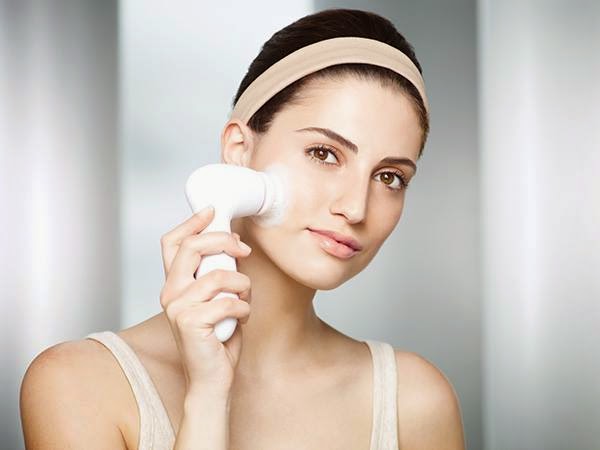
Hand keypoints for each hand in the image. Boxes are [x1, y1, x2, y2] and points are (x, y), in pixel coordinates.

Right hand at [159, 206, 251, 395]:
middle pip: (192, 247)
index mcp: (175, 284)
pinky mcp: (189, 322)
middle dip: (223, 241)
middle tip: (243, 250)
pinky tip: (241, 319)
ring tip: (244, 300)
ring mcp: (177, 307)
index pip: (172, 243)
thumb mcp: (217, 299)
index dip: (191, 223)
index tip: (213, 212)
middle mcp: (170, 292)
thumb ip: (217, 275)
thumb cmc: (217, 339)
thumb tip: (235, 247)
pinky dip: (243, 308)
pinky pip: (228, 301)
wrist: (212, 379)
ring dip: (242, 286)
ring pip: (219, 276)